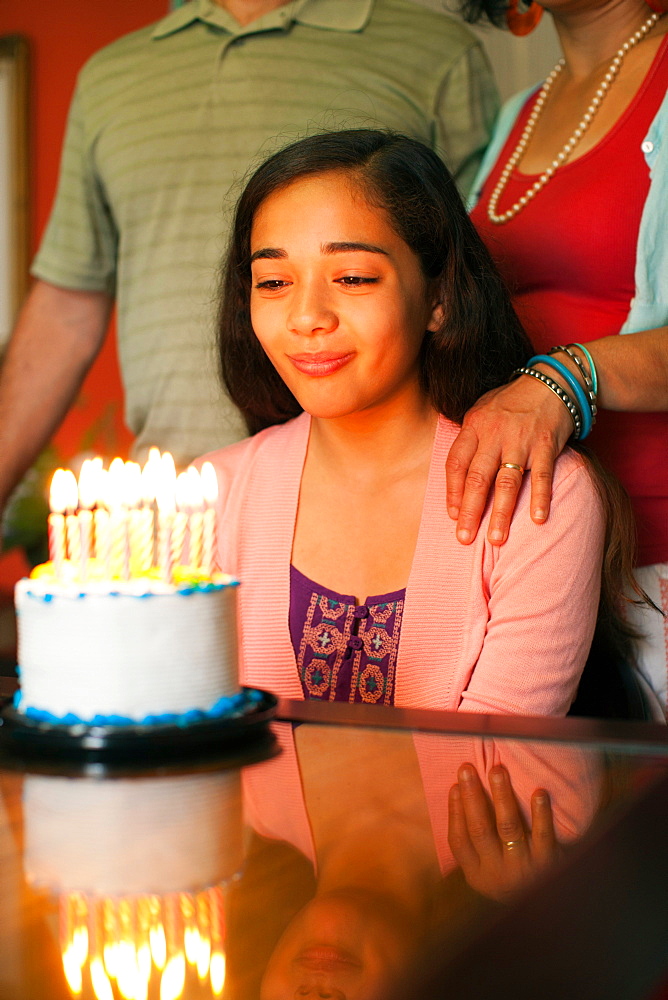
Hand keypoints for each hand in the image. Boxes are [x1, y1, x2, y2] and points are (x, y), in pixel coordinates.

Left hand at [445, 375, 573, 545]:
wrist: (552, 381)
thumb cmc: (512, 402)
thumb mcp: (482, 410)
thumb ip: (469, 440)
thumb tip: (456, 477)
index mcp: (474, 426)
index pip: (457, 463)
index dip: (453, 492)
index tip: (454, 517)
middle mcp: (495, 434)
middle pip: (478, 478)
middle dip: (471, 511)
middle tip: (465, 539)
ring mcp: (521, 440)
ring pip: (507, 482)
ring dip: (502, 513)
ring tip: (496, 538)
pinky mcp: (546, 444)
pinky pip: (542, 475)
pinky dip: (540, 498)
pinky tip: (537, 520)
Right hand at [448, 763, 561, 901]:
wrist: (549, 906)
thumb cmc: (512, 875)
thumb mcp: (487, 870)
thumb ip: (475, 843)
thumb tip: (460, 795)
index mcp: (477, 874)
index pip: (459, 840)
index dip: (454, 811)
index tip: (454, 785)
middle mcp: (497, 874)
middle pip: (480, 830)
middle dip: (472, 796)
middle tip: (467, 768)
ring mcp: (523, 869)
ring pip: (508, 828)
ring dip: (502, 797)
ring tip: (497, 771)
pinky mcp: (549, 864)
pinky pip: (543, 836)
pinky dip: (541, 813)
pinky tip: (539, 792)